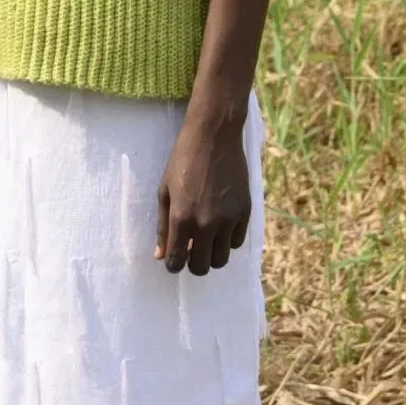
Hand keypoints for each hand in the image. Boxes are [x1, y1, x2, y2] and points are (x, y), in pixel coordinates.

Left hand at [157, 107, 249, 275]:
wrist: (214, 136)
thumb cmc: (182, 161)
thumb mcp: (164, 192)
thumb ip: (163, 226)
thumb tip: (160, 255)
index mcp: (182, 219)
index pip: (177, 261)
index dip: (174, 265)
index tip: (174, 259)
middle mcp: (206, 224)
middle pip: (202, 267)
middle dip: (194, 263)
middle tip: (191, 250)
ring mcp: (229, 220)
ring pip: (222, 259)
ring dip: (212, 254)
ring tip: (206, 239)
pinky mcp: (245, 212)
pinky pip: (237, 242)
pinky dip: (227, 240)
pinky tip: (220, 226)